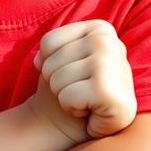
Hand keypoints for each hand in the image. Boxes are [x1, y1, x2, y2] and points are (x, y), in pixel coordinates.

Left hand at [33, 20, 135, 140]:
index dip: (49, 62)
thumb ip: (51, 47)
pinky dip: (71, 108)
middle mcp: (110, 42)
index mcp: (101, 29)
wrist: (88, 122)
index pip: (48, 42)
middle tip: (78, 90)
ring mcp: (113, 65)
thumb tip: (38, 60)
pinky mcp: (110, 92)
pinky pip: (66, 97)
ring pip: (56, 79)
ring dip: (63, 96)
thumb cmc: (72, 86)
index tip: (72, 73)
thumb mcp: (62, 55)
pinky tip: (89, 110)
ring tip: (83, 99)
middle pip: (51, 62)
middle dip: (57, 81)